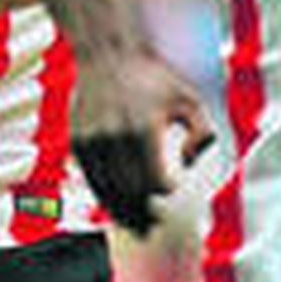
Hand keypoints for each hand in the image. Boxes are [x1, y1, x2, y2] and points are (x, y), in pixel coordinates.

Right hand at [72, 49, 214, 236]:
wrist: (107, 53)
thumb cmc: (154, 77)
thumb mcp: (190, 98)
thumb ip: (202, 133)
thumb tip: (188, 162)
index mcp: (144, 129)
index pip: (154, 179)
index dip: (165, 193)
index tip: (171, 194)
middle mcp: (115, 138)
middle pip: (130, 192)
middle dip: (143, 214)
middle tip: (154, 228)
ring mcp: (93, 141)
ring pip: (107, 191)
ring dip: (121, 214)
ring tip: (136, 228)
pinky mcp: (78, 141)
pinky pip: (91, 179)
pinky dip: (103, 197)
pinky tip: (114, 207)